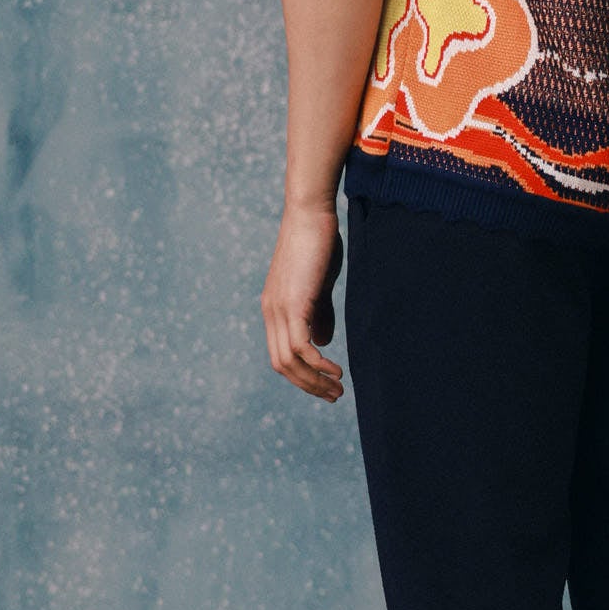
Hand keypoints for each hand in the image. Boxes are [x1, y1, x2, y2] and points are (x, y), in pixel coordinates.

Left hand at [261, 200, 344, 399]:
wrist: (310, 213)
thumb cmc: (319, 243)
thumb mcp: (319, 285)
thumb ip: (319, 313)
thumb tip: (323, 342)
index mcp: (274, 309)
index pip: (281, 355)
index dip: (302, 376)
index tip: (326, 386)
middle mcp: (271, 312)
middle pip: (282, 365)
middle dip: (308, 386)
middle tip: (334, 396)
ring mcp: (278, 309)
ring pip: (289, 361)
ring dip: (314, 380)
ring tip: (338, 389)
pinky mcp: (293, 304)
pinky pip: (300, 346)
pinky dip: (317, 364)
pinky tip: (336, 370)